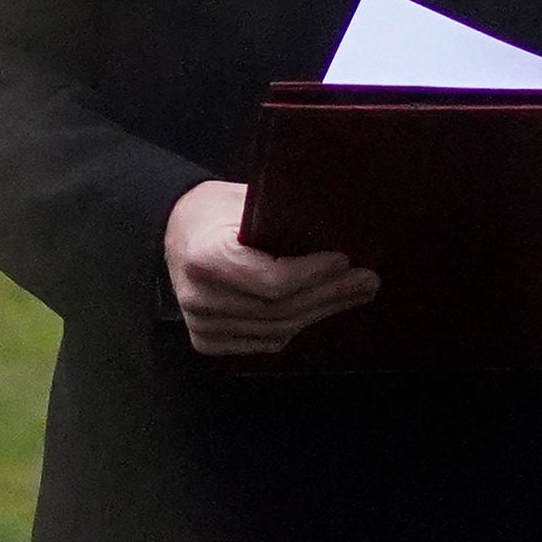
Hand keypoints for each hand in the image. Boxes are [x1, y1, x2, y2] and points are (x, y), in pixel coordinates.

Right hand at [164, 181, 380, 357]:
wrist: (174, 233)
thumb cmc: (214, 210)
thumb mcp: (243, 200)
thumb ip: (281, 218)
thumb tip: (340, 226)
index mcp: (204, 258)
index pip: (272, 280)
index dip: (314, 274)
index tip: (345, 259)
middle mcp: (200, 298)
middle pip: (281, 308)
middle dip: (331, 294)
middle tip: (368, 281)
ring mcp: (202, 326)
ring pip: (278, 329)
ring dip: (321, 312)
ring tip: (355, 294)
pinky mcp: (207, 341)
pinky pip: (266, 341)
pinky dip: (297, 326)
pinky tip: (321, 309)